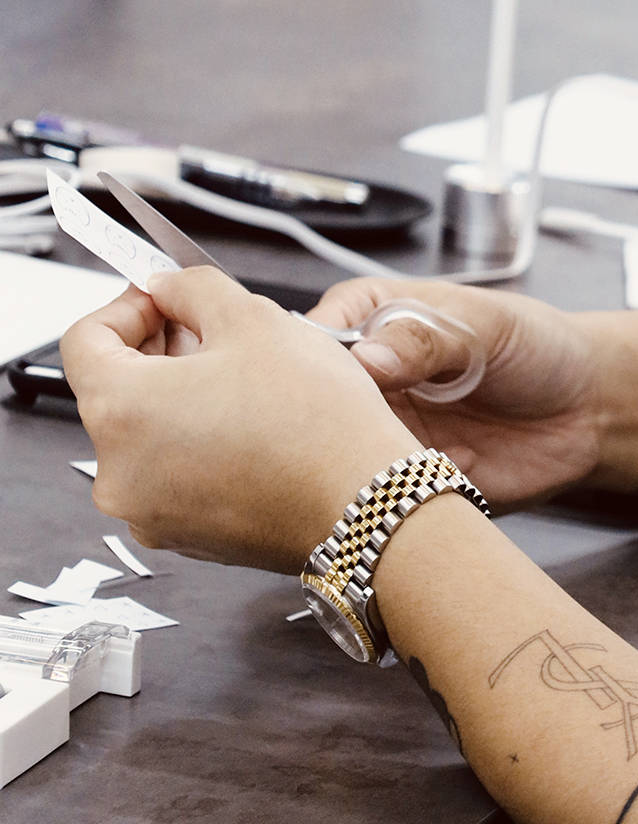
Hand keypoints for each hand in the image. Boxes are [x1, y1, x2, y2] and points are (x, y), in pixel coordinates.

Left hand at [62, 269, 416, 571]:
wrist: (366, 504)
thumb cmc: (314, 421)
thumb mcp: (252, 318)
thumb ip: (191, 289)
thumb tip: (167, 287)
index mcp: (119, 410)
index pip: (83, 340)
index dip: (127, 307)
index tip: (164, 298)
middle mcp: (117, 472)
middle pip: (113, 389)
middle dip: (157, 349)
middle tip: (208, 329)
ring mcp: (148, 512)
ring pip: (146, 434)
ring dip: (179, 396)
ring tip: (242, 378)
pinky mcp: (184, 536)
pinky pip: (173, 474)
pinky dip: (198, 443)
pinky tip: (251, 425)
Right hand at [308, 278, 602, 505]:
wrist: (590, 410)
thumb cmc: (539, 348)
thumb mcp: (486, 325)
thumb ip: (426, 337)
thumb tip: (367, 359)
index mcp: (379, 320)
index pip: (314, 331)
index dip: (303, 354)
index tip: (305, 374)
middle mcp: (371, 378)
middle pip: (312, 398)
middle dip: (316, 415)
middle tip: (337, 426)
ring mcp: (384, 431)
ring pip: (336, 450)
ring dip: (350, 460)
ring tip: (380, 457)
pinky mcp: (406, 480)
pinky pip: (377, 492)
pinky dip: (385, 492)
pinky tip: (412, 483)